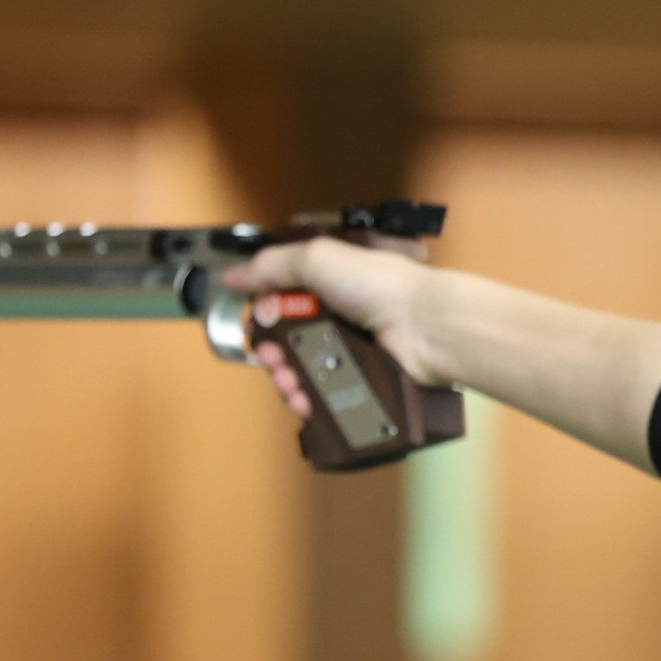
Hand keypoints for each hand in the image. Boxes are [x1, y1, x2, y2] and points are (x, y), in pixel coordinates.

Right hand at [221, 237, 436, 418]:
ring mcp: (347, 350)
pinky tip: (302, 401)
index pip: (280, 300)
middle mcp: (336, 316)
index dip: (264, 313)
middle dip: (270, 352)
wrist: (427, 328)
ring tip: (288, 383)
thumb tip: (234, 275)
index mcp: (327, 283)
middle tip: (272, 358)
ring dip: (284, 379)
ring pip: (300, 370)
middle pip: (285, 340)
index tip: (258, 321)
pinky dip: (307, 400)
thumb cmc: (383, 287)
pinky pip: (323, 394)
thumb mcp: (319, 258)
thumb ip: (273, 265)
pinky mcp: (358, 380)